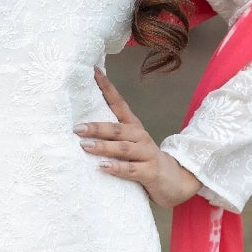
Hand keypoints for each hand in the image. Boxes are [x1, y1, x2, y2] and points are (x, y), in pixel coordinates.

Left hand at [75, 68, 201, 208]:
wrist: (174, 179)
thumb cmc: (144, 159)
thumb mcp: (130, 143)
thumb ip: (112, 135)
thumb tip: (81, 126)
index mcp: (133, 126)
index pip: (119, 103)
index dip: (107, 88)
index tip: (94, 72)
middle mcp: (140, 136)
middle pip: (117, 129)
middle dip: (97, 127)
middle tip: (77, 128)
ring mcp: (146, 154)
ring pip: (123, 148)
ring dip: (103, 147)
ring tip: (85, 146)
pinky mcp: (150, 172)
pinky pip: (131, 170)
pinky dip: (116, 168)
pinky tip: (102, 167)